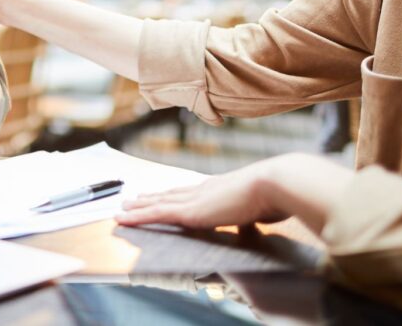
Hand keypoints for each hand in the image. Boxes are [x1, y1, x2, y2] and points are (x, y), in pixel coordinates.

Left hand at [115, 153, 354, 234]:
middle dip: (152, 197)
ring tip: (123, 207)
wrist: (276, 183)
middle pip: (171, 193)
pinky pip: (156, 214)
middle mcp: (204, 189)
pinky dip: (137, 216)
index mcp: (221, 187)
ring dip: (140, 206)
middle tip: (133, 199)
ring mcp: (196, 199)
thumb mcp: (265, 205)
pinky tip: (123, 217)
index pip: (192, 191)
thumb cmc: (278, 194)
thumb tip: (261, 217)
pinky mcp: (190, 211)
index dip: (176, 193)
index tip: (165, 194)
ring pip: (159, 202)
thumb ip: (257, 211)